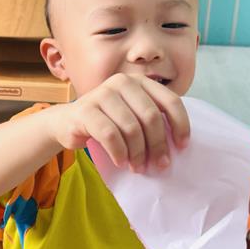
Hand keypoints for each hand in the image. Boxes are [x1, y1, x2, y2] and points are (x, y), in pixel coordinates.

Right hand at [46, 73, 189, 171]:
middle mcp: (122, 82)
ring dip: (137, 153)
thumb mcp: (132, 115)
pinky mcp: (85, 110)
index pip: (170, 101)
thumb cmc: (106, 122)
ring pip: (131, 128)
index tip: (182, 147)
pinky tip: (120, 162)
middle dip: (158, 145)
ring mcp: (102, 94)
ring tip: (138, 167)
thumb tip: (176, 145)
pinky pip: (110, 135)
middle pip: (151, 117)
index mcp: (139, 81)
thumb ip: (150, 120)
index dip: (180, 125)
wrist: (68, 122)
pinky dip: (118, 152)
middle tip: (160, 165)